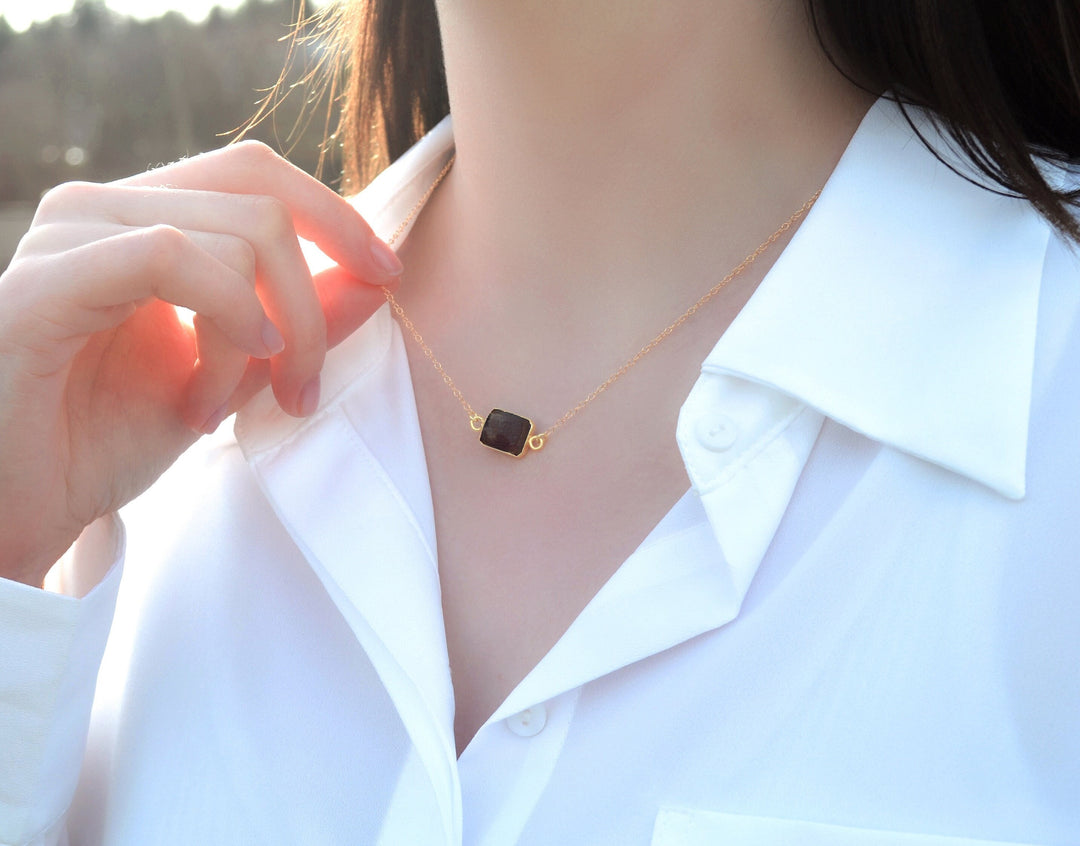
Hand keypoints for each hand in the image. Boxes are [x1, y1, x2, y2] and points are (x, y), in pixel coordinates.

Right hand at [0, 141, 402, 587]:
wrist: (15, 510)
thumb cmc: (102, 443)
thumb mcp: (230, 377)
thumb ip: (297, 323)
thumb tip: (374, 279)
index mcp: (143, 220)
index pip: (257, 176)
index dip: (334, 216)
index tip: (387, 275)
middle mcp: (104, 209)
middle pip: (260, 199)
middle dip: (313, 296)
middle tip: (304, 386)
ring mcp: (71, 235)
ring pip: (235, 235)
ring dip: (263, 337)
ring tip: (220, 410)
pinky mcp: (48, 281)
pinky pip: (174, 257)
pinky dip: (227, 312)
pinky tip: (228, 373)